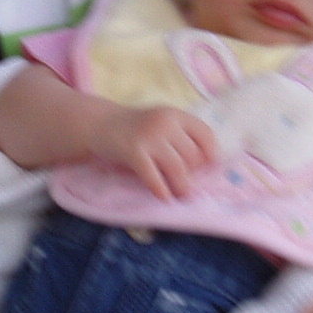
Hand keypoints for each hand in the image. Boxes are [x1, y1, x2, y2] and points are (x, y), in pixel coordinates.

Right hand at [101, 104, 219, 199]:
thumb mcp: (162, 123)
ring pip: (178, 168)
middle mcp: (165, 123)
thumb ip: (181, 137)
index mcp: (176, 115)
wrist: (100, 123)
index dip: (212, 154)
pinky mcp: (133, 152)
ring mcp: (148, 137)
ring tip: (182, 195)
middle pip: (192, 155)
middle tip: (190, 186)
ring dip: (183, 186)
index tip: (209, 168)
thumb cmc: (137, 129)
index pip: (206, 135)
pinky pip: (153, 176)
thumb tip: (205, 168)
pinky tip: (164, 197)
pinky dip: (161, 190)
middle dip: (194, 174)